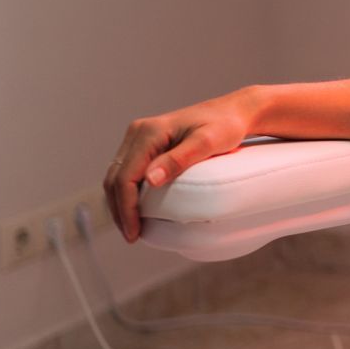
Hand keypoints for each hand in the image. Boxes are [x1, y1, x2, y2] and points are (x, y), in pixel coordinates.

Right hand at [104, 92, 257, 242]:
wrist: (234, 112)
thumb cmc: (225, 126)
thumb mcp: (207, 142)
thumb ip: (179, 159)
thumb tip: (150, 179)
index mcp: (149, 132)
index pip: (125, 177)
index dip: (126, 208)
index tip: (134, 232)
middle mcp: (138, 132)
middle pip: (115, 178)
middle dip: (120, 210)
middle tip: (132, 236)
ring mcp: (139, 137)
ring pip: (117, 176)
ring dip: (120, 203)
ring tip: (132, 228)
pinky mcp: (145, 143)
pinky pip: (127, 171)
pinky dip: (127, 193)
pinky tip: (136, 209)